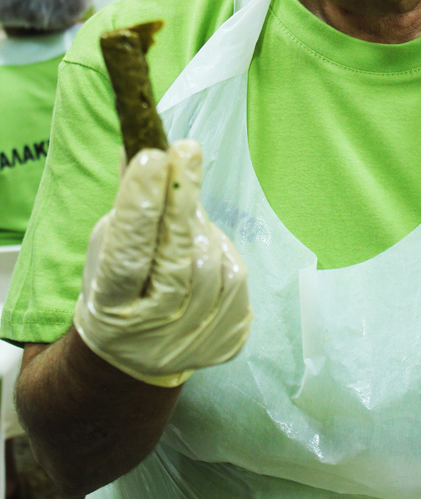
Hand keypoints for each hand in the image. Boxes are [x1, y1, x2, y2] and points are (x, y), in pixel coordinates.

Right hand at [73, 140, 251, 386]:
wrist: (135, 353)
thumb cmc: (120, 283)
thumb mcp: (108, 245)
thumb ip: (128, 204)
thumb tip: (140, 145)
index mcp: (108, 307)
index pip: (127, 253)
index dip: (141, 206)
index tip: (153, 156)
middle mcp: (151, 332)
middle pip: (176, 259)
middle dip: (182, 199)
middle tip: (186, 150)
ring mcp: (193, 342)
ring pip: (211, 262)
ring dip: (201, 227)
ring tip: (187, 217)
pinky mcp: (227, 341)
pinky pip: (235, 278)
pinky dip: (221, 251)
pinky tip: (206, 248)